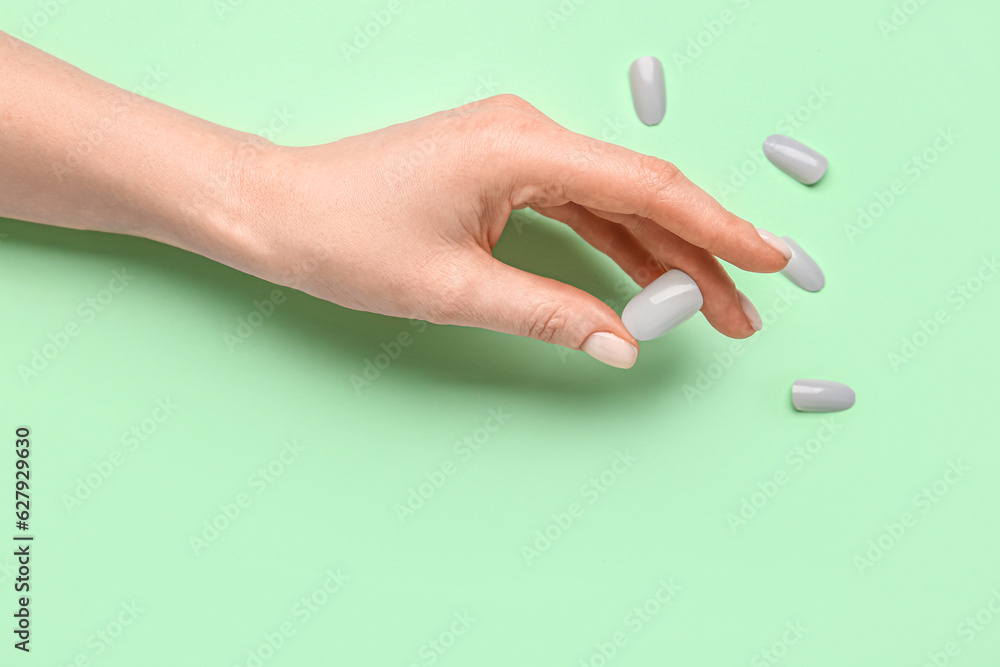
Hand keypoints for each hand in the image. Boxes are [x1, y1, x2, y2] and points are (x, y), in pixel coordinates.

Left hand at [222, 95, 789, 367]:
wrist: (279, 209)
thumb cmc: (346, 236)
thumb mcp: (453, 289)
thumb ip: (549, 315)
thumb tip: (624, 346)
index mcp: (520, 147)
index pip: (645, 187)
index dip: (717, 227)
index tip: (770, 260)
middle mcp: (527, 133)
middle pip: (640, 195)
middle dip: (698, 254)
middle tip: (744, 312)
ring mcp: (516, 148)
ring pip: (614, 204)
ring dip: (661, 256)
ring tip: (708, 309)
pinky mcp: (502, 169)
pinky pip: (579, 206)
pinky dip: (616, 247)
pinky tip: (647, 285)